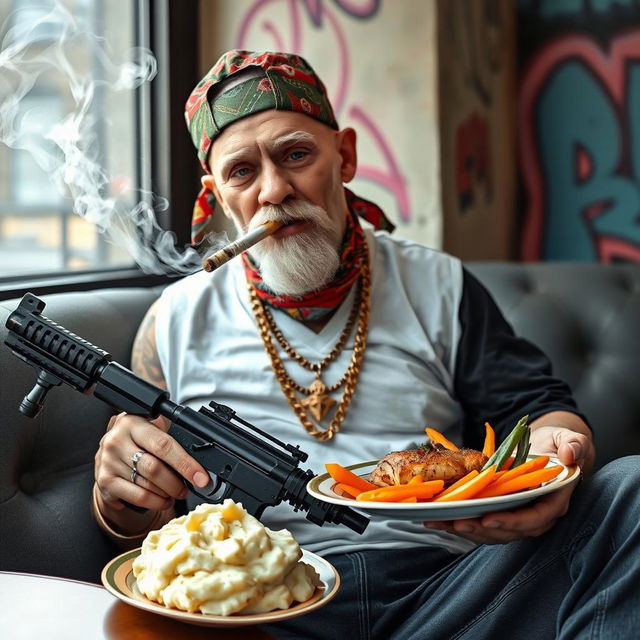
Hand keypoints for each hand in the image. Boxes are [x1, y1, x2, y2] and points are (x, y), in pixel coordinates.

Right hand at [94, 412, 209, 515]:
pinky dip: (156, 502)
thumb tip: (200, 459)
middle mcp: (117, 441)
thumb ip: (170, 437)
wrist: (107, 454)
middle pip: (155, 468)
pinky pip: (138, 497)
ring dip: (167, 493)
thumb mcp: (150, 430)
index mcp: (133, 423)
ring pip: (147, 485)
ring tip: (176, 493)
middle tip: (188, 488)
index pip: (164, 444)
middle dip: (177, 483)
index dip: (185, 463)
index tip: (200, 476)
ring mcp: (108, 462)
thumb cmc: (135, 441)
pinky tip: (163, 500)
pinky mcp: (105, 482)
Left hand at [424, 423, 591, 544]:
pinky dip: (460, 520)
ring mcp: (516, 514)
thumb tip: (569, 456)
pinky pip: (480, 521)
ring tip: (440, 522)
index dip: (511, 522)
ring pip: (490, 531)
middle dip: (480, 529)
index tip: (488, 519)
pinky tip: (438, 517)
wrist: (551, 450)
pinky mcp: (501, 511)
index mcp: (553, 501)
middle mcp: (535, 514)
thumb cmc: (561, 445)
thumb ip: (574, 445)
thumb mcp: (570, 440)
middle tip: (456, 523)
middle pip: (507, 530)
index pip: (533, 519)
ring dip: (465, 528)